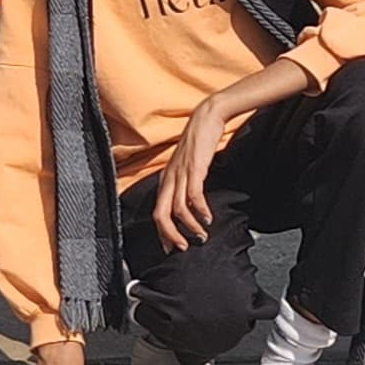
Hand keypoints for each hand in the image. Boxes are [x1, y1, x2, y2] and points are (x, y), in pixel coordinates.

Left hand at [153, 93, 233, 251]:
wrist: (207, 116)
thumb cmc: (199, 141)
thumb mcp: (188, 166)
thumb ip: (186, 183)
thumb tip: (191, 204)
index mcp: (165, 179)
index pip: (157, 211)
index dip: (162, 232)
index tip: (171, 247)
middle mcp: (169, 178)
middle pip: (161, 214)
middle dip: (170, 235)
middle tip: (182, 248)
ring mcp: (181, 173)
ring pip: (177, 208)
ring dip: (189, 226)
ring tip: (201, 235)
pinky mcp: (194, 168)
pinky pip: (193, 194)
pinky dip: (200, 209)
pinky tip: (207, 217)